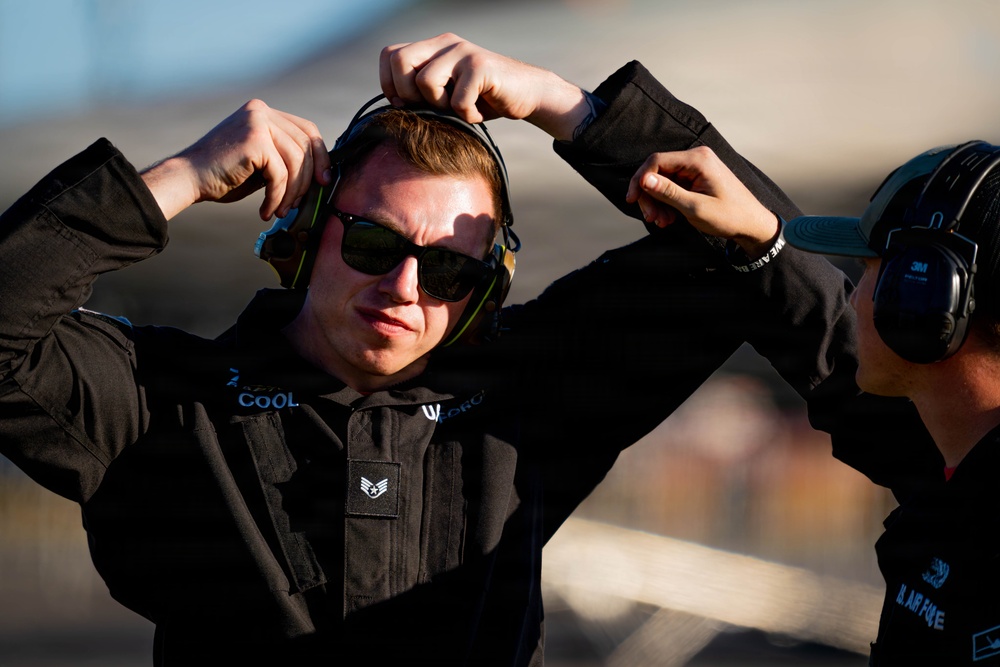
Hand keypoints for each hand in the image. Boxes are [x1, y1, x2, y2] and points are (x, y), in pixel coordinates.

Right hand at [141, 99, 330, 220]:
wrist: (187, 179)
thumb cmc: (222, 176)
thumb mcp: (261, 163)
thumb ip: (285, 159)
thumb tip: (322, 172)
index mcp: (263, 112)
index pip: (307, 130)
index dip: (321, 157)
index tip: (324, 181)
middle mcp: (261, 111)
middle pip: (306, 145)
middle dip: (308, 179)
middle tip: (300, 204)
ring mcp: (258, 121)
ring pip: (296, 162)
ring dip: (292, 193)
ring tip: (280, 210)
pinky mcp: (255, 140)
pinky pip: (281, 175)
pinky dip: (277, 197)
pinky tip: (266, 210)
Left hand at [379, 33, 588, 140]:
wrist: (526, 94)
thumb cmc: (483, 99)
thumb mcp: (446, 94)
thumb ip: (421, 91)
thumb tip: (394, 104)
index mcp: (432, 47)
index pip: (390, 54)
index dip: (388, 83)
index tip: (403, 104)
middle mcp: (445, 43)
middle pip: (400, 61)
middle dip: (408, 93)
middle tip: (430, 108)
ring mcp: (463, 52)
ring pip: (426, 81)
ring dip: (440, 106)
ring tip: (459, 109)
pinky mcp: (481, 66)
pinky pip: (457, 99)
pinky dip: (468, 115)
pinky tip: (479, 113)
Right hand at [626, 147, 779, 255]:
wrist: (752, 224)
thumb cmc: (729, 216)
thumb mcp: (695, 207)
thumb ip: (668, 192)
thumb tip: (644, 180)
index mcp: (698, 159)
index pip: (657, 161)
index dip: (640, 179)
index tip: (632, 199)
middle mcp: (696, 158)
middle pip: (658, 172)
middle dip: (650, 196)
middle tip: (650, 218)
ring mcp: (696, 168)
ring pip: (662, 182)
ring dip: (657, 203)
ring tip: (662, 222)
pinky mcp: (696, 178)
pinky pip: (672, 187)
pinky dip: (666, 203)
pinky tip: (668, 219)